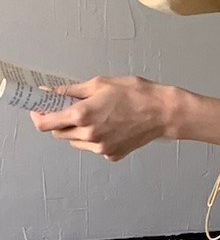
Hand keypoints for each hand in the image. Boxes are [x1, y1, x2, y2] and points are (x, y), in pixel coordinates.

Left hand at [29, 75, 173, 162]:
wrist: (163, 113)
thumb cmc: (137, 95)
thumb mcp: (100, 84)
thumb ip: (72, 91)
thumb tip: (53, 92)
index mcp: (82, 116)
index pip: (46, 123)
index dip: (38, 116)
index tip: (39, 110)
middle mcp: (89, 135)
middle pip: (60, 133)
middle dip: (61, 121)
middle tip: (71, 108)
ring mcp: (101, 148)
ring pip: (76, 142)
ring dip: (78, 131)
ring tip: (97, 116)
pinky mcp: (112, 155)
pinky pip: (94, 147)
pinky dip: (96, 138)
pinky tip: (110, 126)